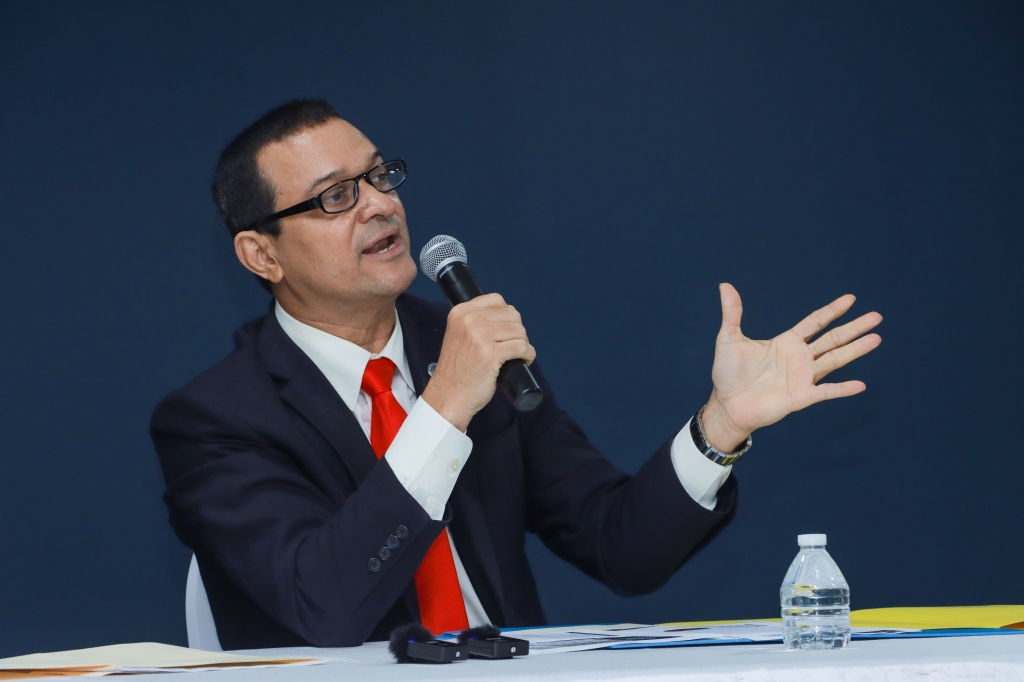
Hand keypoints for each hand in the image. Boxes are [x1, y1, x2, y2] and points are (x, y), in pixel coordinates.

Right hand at [421, 293, 535, 430]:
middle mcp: (470, 320)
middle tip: (511, 346)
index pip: (497, 300)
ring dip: (523, 343)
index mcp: (461, 312)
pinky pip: (522, 347)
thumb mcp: (458, 335)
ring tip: (516, 355)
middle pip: (512, 315)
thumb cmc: (456, 370)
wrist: (448, 396)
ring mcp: (480, 336)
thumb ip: (475, 322)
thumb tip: (507, 315)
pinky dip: (528, 354)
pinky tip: (523, 361)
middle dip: (517, 331)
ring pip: (520, 330)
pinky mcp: (492, 354)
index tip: (505, 331)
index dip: (507, 316)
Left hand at [700, 283, 881, 451]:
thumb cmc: (728, 374)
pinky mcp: (801, 397)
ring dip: (856, 350)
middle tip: (876, 316)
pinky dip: (842, 389)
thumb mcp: (729, 339)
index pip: (815, 322)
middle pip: (832, 339)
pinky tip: (860, 384)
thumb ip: (732, 313)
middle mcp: (799, 358)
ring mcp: (802, 377)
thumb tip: (725, 286)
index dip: (832, 310)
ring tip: (876, 338)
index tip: (851, 299)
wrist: (726, 404)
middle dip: (854, 328)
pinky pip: (825, 392)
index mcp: (786, 342)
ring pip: (835, 360)